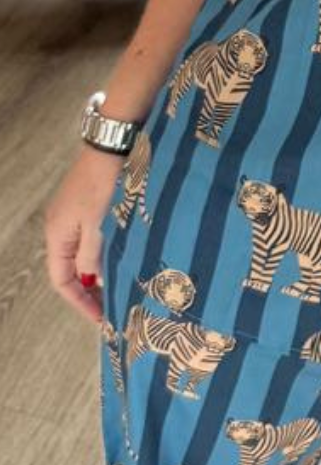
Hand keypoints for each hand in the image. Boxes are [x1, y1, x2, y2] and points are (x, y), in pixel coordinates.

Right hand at [44, 145, 124, 325]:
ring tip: (119, 289)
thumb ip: (92, 255)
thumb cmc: (104, 185)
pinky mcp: (86, 208)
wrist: (111, 147)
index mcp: (57, 235)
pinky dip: (102, 257)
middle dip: (89, 291)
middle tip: (112, 307)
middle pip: (69, 270)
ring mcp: (72, 217)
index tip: (101, 317)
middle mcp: (60, 228)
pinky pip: (89, 242)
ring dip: (97, 274)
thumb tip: (90, 278)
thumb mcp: (98, 226)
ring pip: (81, 257)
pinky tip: (120, 262)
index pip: (61, 280)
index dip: (79, 301)